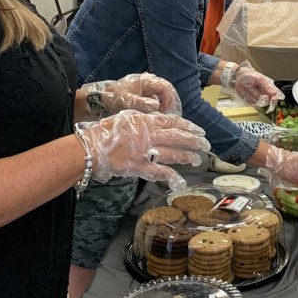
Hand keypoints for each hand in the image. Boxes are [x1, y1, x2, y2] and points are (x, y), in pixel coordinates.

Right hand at [75, 111, 209, 188]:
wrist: (91, 147)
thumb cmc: (105, 131)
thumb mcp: (126, 117)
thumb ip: (143, 119)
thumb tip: (157, 120)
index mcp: (145, 121)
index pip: (172, 121)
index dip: (187, 125)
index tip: (198, 129)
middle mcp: (149, 135)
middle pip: (177, 136)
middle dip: (193, 140)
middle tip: (206, 144)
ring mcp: (145, 151)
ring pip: (172, 153)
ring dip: (187, 156)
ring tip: (198, 159)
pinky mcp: (140, 167)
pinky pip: (159, 172)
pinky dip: (171, 176)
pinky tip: (180, 180)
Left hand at [82, 74, 181, 117]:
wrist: (102, 99)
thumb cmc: (114, 97)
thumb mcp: (127, 101)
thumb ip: (142, 103)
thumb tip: (157, 106)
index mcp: (147, 80)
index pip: (167, 88)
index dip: (170, 100)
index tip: (167, 112)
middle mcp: (150, 83)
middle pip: (167, 93)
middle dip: (169, 106)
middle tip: (168, 119)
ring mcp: (148, 90)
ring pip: (162, 99)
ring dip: (163, 109)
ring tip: (161, 121)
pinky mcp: (145, 97)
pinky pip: (156, 103)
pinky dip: (157, 111)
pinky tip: (153, 120)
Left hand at [232, 62, 283, 109]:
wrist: (238, 77)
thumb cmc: (249, 75)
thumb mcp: (260, 79)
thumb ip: (267, 87)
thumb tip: (274, 93)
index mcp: (269, 88)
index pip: (276, 96)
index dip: (275, 100)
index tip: (272, 100)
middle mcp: (265, 94)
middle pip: (268, 101)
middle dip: (262, 97)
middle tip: (256, 90)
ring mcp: (258, 98)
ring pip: (259, 102)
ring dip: (254, 95)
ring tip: (250, 88)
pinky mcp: (251, 101)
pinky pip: (252, 102)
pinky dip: (249, 98)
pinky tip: (247, 92)